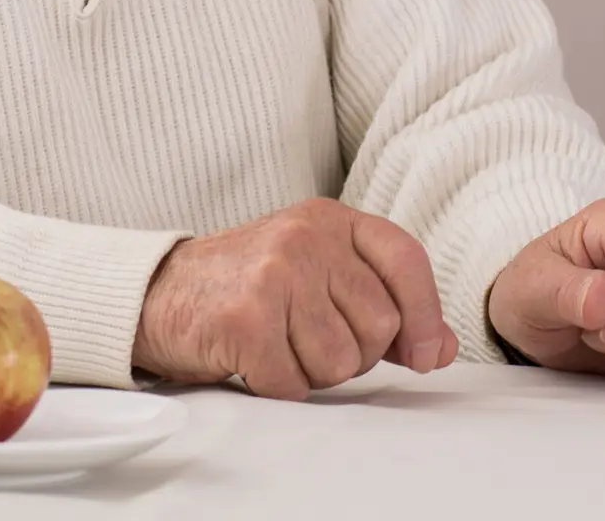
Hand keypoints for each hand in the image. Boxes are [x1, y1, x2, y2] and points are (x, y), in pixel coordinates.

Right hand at [133, 197, 457, 399]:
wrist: (162, 293)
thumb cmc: (249, 285)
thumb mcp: (320, 275)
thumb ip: (386, 306)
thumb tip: (443, 346)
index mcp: (329, 219)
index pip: (405, 259)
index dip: (426, 314)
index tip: (424, 354)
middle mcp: (304, 236)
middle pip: (379, 324)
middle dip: (354, 352)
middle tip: (308, 336)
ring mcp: (274, 272)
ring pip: (341, 362)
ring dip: (313, 372)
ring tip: (279, 343)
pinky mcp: (246, 316)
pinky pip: (294, 382)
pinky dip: (277, 385)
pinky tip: (255, 358)